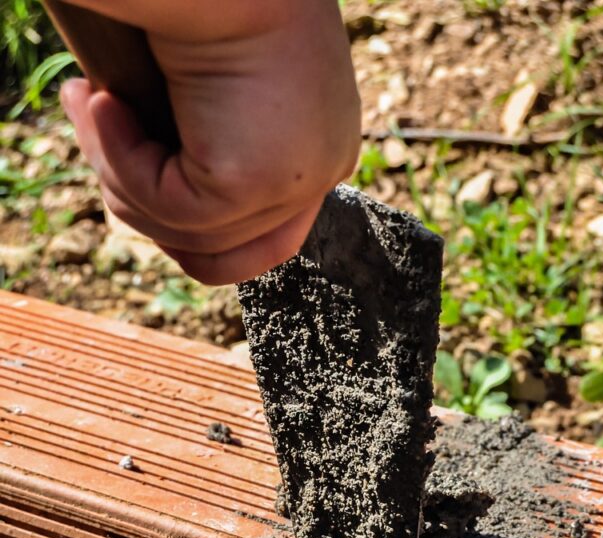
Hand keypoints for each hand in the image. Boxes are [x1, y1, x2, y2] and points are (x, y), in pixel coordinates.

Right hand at [60, 1, 360, 283]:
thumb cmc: (207, 1)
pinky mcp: (252, 183)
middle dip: (143, 204)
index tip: (129, 168)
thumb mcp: (215, 88)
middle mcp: (320, 171)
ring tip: (88, 102)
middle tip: (93, 122)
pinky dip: (122, 163)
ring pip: (186, 236)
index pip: (256, 238)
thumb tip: (149, 195)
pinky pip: (168, 210)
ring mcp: (294, 184)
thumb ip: (202, 146)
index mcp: (318, 149)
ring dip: (119, 174)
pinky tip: (103, 103)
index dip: (181, 225)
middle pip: (220, 253)